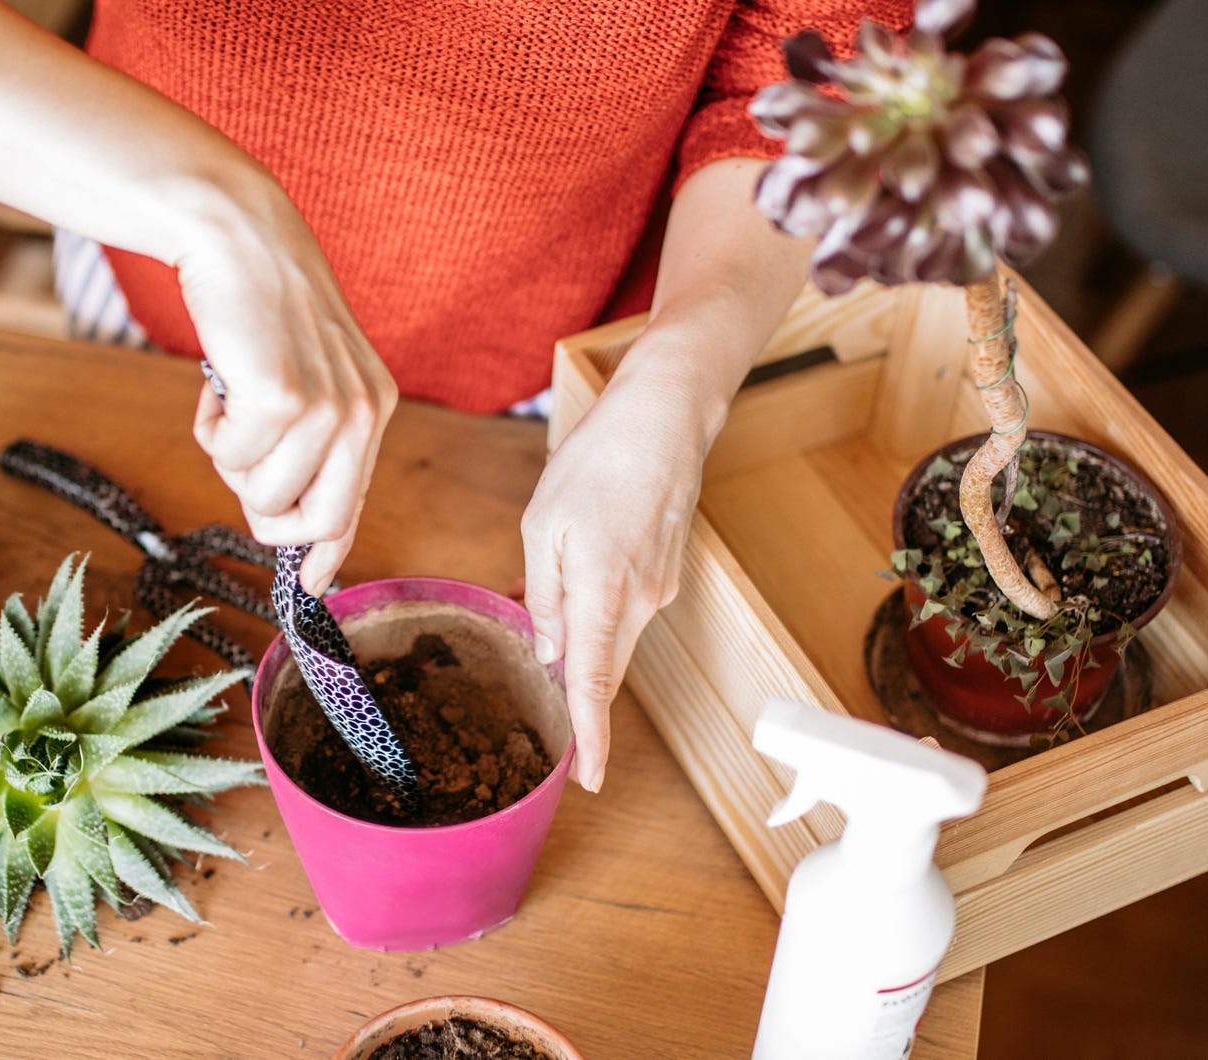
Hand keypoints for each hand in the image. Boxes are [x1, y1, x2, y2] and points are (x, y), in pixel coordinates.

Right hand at [180, 188, 396, 593]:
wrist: (238, 237)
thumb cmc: (260, 307)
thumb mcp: (308, 375)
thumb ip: (311, 441)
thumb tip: (295, 528)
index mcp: (375, 408)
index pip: (356, 504)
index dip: (329, 551)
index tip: (311, 584)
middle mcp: (362, 413)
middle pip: (317, 522)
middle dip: (267, 517)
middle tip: (239, 466)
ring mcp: (325, 408)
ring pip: (264, 497)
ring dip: (229, 461)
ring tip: (229, 403)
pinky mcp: (281, 400)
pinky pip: (230, 461)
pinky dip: (209, 431)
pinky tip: (216, 385)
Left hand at [520, 347, 717, 791]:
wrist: (664, 417)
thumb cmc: (597, 462)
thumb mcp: (543, 525)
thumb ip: (546, 595)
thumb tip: (552, 652)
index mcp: (604, 593)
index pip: (595, 685)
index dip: (592, 738)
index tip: (589, 780)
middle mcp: (641, 601)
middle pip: (607, 670)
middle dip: (579, 696)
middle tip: (549, 712)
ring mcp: (660, 587)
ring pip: (613, 636)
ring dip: (580, 636)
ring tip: (541, 592)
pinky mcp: (666, 571)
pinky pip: (624, 607)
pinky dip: (597, 605)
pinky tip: (574, 569)